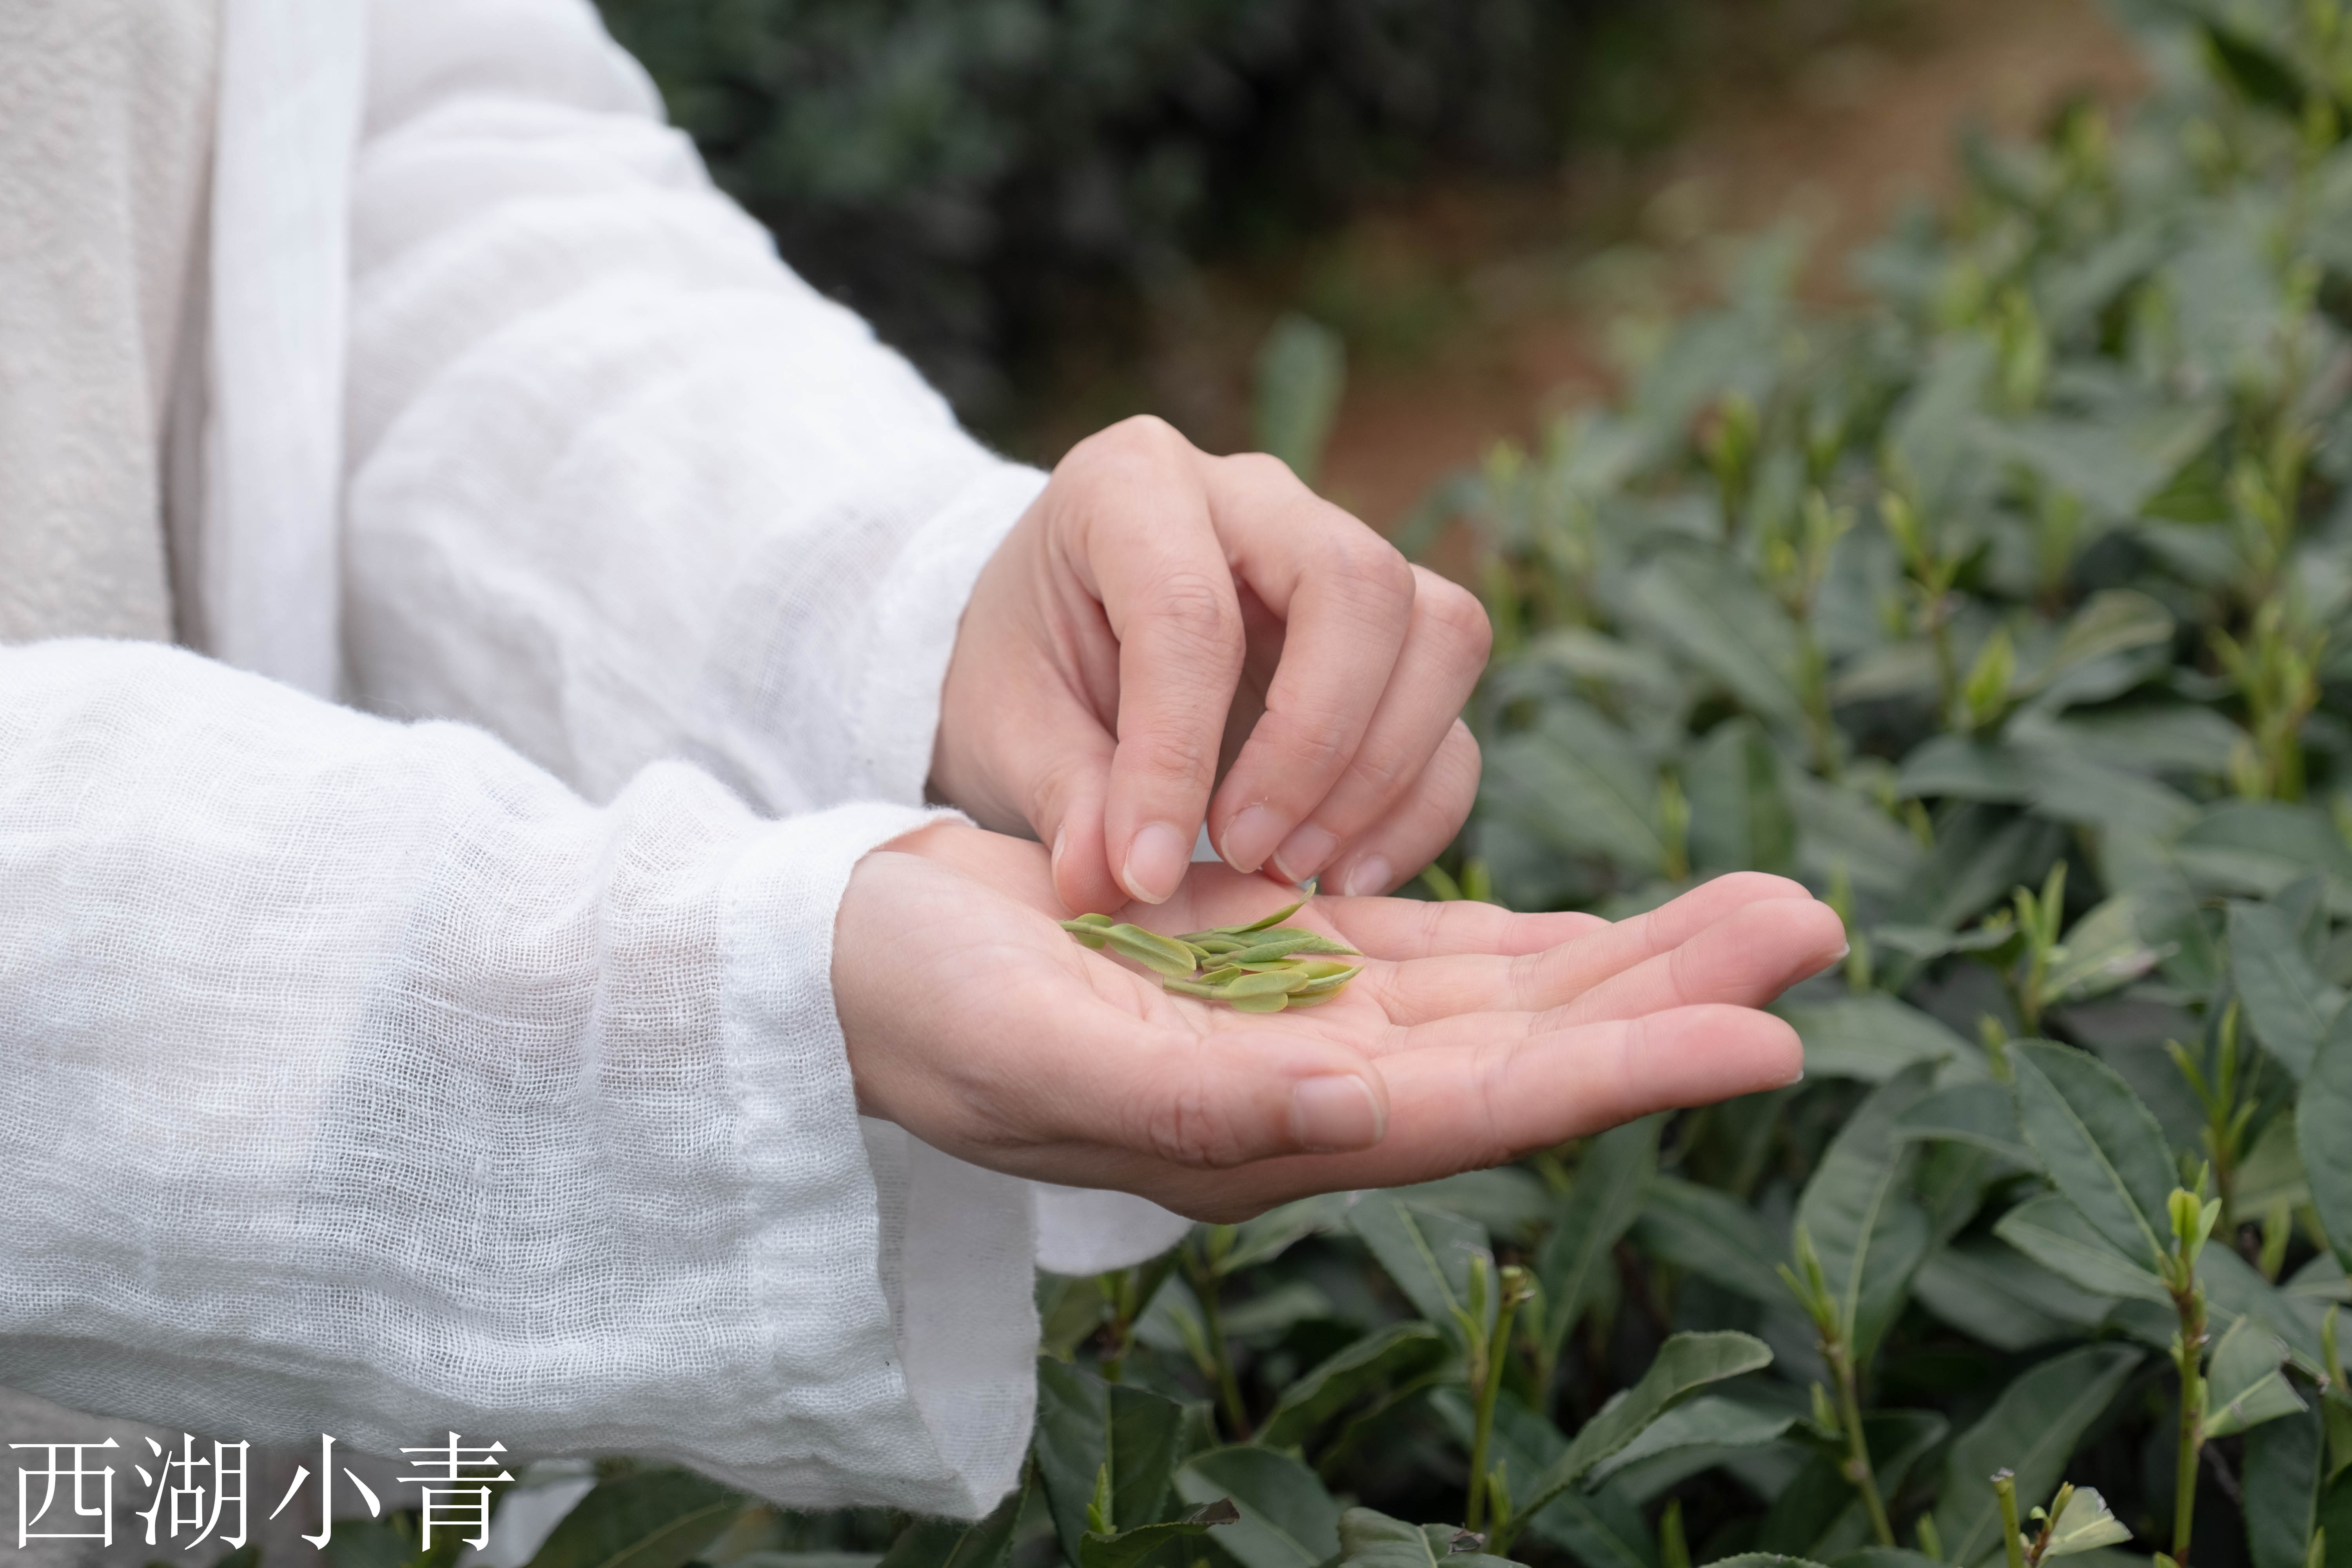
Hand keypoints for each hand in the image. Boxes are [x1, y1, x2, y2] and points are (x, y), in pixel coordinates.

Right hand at [834, 824, 1841, 1220]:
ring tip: (1766, 907)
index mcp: (1257, 1134)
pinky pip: (1435, 957)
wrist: (840, 960)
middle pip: (1525, 1048)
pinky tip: (1614, 927)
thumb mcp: (1033, 1049)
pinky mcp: (1277, 970)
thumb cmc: (912, 1004)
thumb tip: (1360, 1110)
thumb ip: (1194, 1102)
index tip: (1767, 1033)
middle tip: (1816, 927)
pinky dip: (1531, 939)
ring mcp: (1298, 1031)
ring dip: (1631, 957)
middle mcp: (1304, 1095)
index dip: (1623, 1070)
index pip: (1477, 1105)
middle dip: (1671, 994)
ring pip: (1500, 997)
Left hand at [932, 416, 1489, 915]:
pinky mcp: (1392, 632)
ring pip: (1440, 631)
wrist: (1054, 644)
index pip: (1189, 611)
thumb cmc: (1025, 667)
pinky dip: (1420, 801)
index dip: (1174, 754)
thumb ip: (1062, 797)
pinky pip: (1452, 706)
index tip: (1147, 869)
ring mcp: (1340, 551)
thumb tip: (1109, 884)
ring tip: (1296, 870)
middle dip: (1315, 743)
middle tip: (1245, 855)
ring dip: (1384, 771)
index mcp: (1131, 483)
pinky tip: (1347, 874)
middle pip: (1357, 585)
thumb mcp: (1006, 726)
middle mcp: (1255, 495)